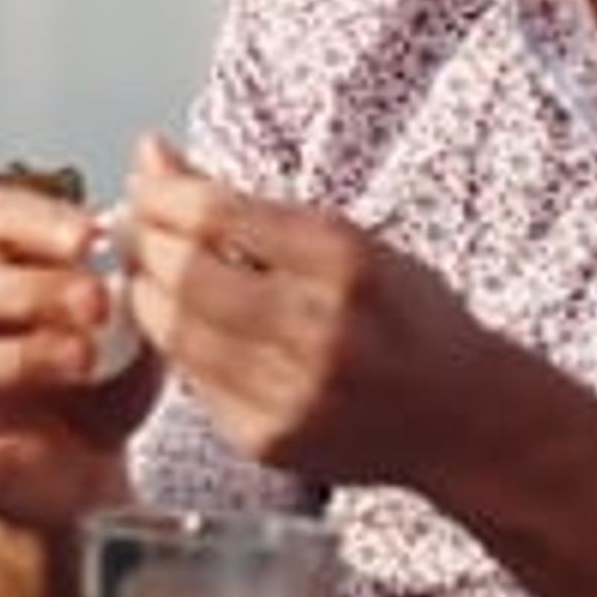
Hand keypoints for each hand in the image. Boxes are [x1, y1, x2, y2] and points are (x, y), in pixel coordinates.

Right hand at [0, 174, 159, 525]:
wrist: (85, 468)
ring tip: (83, 361)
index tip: (92, 235)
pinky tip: (36, 443)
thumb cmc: (99, 384)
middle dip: (30, 290)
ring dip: (17, 357)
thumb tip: (157, 212)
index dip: (40, 223)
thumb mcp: (130, 325)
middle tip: (96, 302)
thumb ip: (137, 277)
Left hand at [118, 134, 494, 487]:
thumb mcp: (344, 238)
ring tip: (147, 269)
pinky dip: (172, 343)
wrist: (462, 418)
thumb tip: (151, 156)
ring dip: (144, 290)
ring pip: (173, 331)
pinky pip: (190, 379)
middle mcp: (319, 331)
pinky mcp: (268, 439)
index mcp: (345, 264)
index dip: (162, 195)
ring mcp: (291, 394)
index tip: (146, 184)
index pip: (218, 216)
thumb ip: (240, 202)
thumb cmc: (403, 315)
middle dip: (142, 240)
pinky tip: (178, 321)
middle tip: (134, 225)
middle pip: (184, 274)